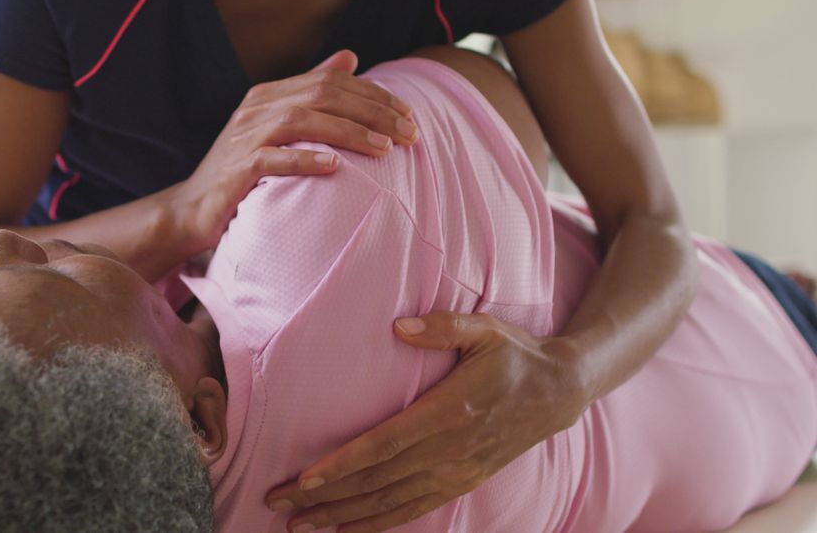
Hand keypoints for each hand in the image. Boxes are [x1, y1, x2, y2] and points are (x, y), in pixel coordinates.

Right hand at [172, 49, 418, 250]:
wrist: (193, 209)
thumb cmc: (243, 171)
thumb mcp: (278, 127)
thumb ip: (311, 93)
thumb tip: (349, 57)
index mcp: (270, 95)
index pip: (330, 82)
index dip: (373, 95)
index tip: (409, 114)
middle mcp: (256, 108)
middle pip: (321, 96)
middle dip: (372, 112)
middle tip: (410, 133)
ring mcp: (244, 138)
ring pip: (302, 122)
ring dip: (349, 133)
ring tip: (385, 149)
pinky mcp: (236, 170)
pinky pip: (274, 159)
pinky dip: (306, 160)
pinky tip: (336, 167)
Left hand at [265, 312, 588, 532]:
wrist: (561, 392)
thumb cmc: (515, 355)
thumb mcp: (485, 329)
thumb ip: (442, 327)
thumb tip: (398, 328)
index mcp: (450, 411)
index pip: (385, 445)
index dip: (343, 465)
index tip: (305, 479)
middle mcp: (450, 450)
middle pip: (377, 480)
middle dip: (324, 496)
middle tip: (278, 503)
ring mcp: (457, 471)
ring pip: (391, 502)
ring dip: (343, 516)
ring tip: (300, 524)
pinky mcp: (463, 482)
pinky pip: (415, 509)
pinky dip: (379, 524)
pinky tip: (348, 530)